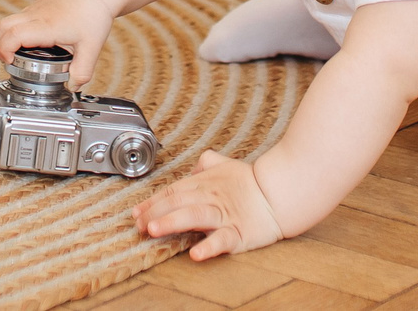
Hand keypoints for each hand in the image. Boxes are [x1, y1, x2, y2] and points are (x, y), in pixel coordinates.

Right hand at [0, 0, 114, 86]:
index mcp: (47, 26)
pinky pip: (16, 19)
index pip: (14, 35)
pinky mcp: (36, 7)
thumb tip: (72, 86)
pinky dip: (13, 32)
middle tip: (7, 61)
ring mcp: (34, 9)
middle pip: (2, 27)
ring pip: (7, 21)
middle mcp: (36, 15)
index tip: (10, 62)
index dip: (5, 50)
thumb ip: (82, 71)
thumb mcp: (91, 48)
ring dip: (4, 39)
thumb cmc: (93, 15)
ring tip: (15, 55)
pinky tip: (27, 43)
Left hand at [134, 152, 283, 259]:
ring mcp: (224, 216)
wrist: (281, 192)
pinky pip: (222, 240)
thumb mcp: (226, 165)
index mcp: (205, 184)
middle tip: (138, 225)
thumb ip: (206, 163)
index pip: (173, 192)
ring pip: (194, 216)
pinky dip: (209, 247)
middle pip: (178, 202)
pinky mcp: (239, 233)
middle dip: (154, 213)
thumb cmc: (252, 181)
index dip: (153, 202)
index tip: (136, 213)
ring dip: (172, 223)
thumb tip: (193, 168)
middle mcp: (211, 198)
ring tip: (154, 231)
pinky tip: (195, 254)